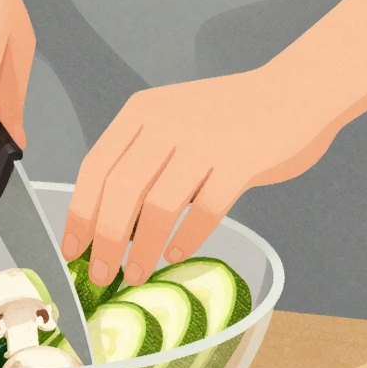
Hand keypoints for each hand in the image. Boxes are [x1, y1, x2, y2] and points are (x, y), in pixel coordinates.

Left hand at [61, 66, 339, 286]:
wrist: (295, 92)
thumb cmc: (228, 116)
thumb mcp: (173, 121)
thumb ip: (143, 159)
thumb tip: (109, 224)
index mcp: (141, 112)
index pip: (95, 168)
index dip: (79, 213)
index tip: (71, 249)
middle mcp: (167, 123)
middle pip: (120, 192)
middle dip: (104, 241)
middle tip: (99, 274)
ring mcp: (205, 142)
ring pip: (158, 207)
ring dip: (141, 249)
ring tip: (135, 275)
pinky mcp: (241, 162)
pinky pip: (204, 211)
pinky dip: (186, 238)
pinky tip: (175, 254)